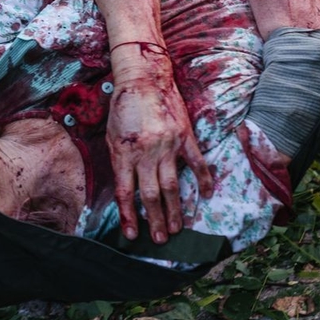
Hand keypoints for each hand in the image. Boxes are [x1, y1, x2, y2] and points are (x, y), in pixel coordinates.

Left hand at [106, 58, 214, 243]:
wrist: (143, 79)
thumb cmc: (123, 109)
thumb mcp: (112, 137)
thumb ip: (119, 163)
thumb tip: (127, 192)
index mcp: (124, 154)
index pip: (126, 193)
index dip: (129, 217)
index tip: (133, 235)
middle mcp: (146, 153)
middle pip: (151, 195)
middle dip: (155, 221)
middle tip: (160, 240)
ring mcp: (167, 145)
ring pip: (172, 186)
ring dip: (175, 210)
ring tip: (177, 229)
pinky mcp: (184, 137)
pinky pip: (196, 163)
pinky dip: (203, 180)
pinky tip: (206, 195)